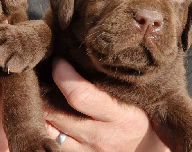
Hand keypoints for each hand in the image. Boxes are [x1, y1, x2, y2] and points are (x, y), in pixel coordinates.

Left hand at [44, 58, 169, 151]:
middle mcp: (103, 137)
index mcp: (122, 117)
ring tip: (40, 88)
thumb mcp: (138, 96)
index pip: (80, 95)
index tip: (59, 60)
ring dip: (40, 106)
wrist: (151, 150)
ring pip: (48, 127)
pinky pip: (51, 139)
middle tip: (41, 70)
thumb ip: (114, 78)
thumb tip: (83, 49)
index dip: (62, 74)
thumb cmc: (145, 115)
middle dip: (42, 88)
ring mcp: (89, 151)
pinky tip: (46, 109)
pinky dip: (45, 123)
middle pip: (55, 111)